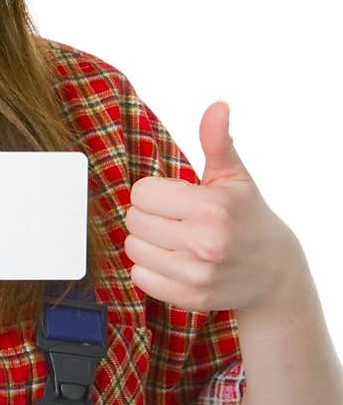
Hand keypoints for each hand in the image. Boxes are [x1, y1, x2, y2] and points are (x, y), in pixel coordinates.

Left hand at [124, 100, 297, 314]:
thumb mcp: (234, 176)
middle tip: (174, 219)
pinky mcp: (189, 298)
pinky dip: (149, 269)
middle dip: (149, 216)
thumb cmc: (247, 216)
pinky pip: (139, 277)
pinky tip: (173, 262)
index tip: (173, 197)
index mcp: (211, 208)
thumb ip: (218, 141)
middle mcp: (204, 243)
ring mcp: (196, 274)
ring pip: (132, 249)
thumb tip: (217, 106)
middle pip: (133, 220)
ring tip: (173, 240)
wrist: (273, 272)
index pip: (141, 193)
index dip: (153, 192)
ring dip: (146, 242)